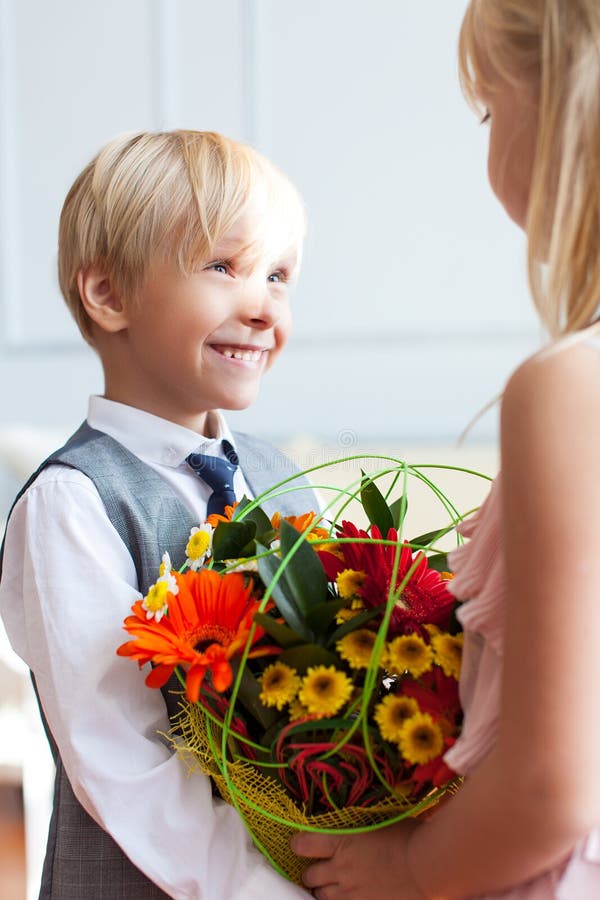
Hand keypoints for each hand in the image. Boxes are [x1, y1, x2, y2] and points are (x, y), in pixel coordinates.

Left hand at [290, 822, 427, 899]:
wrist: (428, 867)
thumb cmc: (410, 836)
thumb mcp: (381, 821)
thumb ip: (363, 825)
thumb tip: (359, 820)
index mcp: (342, 841)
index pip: (303, 844)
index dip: (298, 844)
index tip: (299, 843)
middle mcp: (340, 869)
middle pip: (309, 876)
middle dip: (312, 872)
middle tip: (320, 868)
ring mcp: (351, 893)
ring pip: (321, 896)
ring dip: (324, 890)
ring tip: (332, 885)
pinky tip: (349, 896)